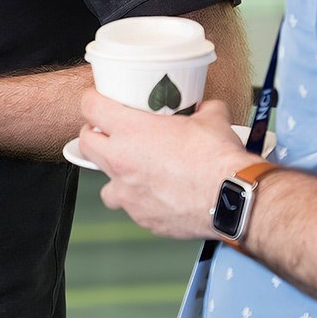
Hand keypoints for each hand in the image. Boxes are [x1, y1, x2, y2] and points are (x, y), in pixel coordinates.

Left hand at [77, 92, 246, 238]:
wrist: (231, 198)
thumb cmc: (217, 159)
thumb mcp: (211, 119)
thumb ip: (203, 109)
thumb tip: (206, 107)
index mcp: (131, 131)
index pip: (90, 108)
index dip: (92, 100)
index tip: (97, 100)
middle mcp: (122, 162)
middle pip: (85, 144)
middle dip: (94, 136)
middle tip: (109, 133)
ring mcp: (129, 194)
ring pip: (104, 185)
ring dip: (114, 176)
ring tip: (134, 172)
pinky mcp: (142, 217)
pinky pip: (132, 208)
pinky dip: (141, 201)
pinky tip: (159, 195)